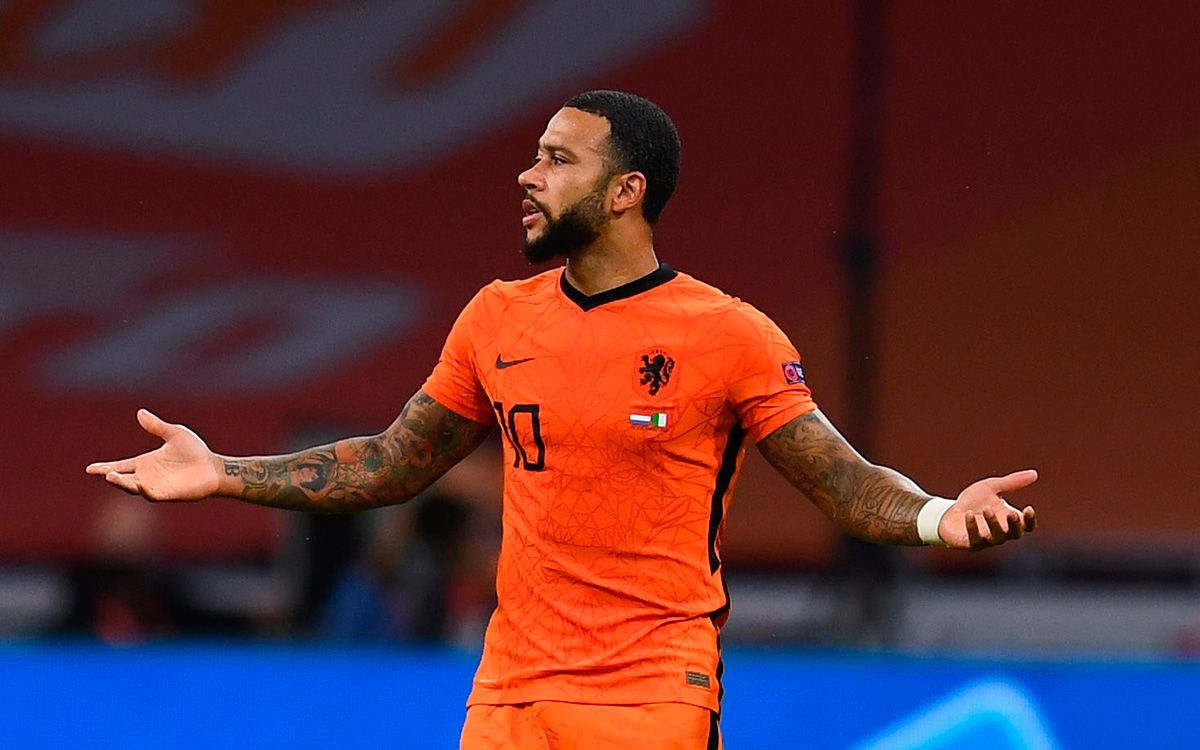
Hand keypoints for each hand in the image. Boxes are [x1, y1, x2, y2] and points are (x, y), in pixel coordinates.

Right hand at [86, 409, 220, 501]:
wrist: (213, 467)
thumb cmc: (195, 451)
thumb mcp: (174, 434)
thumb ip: (156, 426)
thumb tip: (140, 412)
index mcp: (145, 463)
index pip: (120, 466)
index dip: (104, 467)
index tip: (89, 469)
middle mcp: (147, 476)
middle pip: (123, 479)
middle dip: (112, 477)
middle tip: (104, 473)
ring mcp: (156, 486)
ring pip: (133, 488)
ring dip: (123, 484)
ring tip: (112, 477)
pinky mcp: (168, 494)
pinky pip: (152, 495)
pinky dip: (145, 492)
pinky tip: (141, 486)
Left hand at [938, 469, 1037, 549]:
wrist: (949, 511)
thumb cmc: (974, 501)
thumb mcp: (992, 487)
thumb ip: (1011, 482)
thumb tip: (1034, 474)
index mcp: (1010, 520)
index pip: (1027, 526)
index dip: (1030, 520)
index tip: (1028, 508)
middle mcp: (1001, 532)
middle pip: (1015, 534)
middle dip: (1014, 525)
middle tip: (1011, 513)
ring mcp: (986, 540)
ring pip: (997, 538)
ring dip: (993, 524)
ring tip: (987, 509)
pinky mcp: (970, 544)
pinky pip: (974, 539)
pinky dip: (972, 527)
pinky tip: (969, 514)